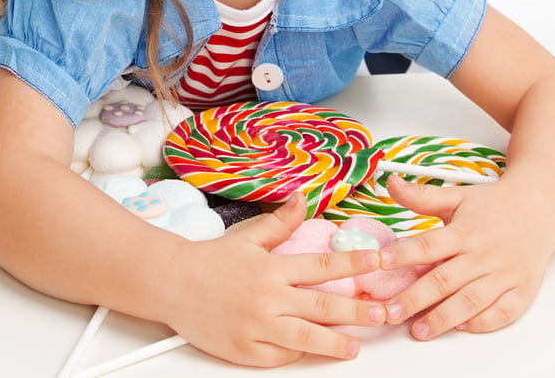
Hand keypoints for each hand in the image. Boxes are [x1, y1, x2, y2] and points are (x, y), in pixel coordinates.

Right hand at [161, 192, 385, 366]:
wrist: (172, 284)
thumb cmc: (211, 260)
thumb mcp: (248, 236)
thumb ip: (280, 222)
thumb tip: (302, 198)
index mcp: (272, 268)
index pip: (323, 266)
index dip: (354, 265)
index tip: (377, 263)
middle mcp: (268, 298)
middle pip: (323, 307)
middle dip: (357, 311)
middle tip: (382, 313)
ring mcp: (257, 328)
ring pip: (306, 338)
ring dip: (335, 342)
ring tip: (356, 345)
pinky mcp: (245, 351)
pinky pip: (279, 356)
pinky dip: (299, 354)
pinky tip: (314, 351)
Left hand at [379, 175, 553, 339]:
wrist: (538, 210)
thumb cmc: (494, 205)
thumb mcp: (457, 196)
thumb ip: (422, 196)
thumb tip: (391, 183)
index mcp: (465, 231)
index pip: (429, 245)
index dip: (404, 255)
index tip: (381, 264)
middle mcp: (483, 255)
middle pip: (444, 280)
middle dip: (415, 298)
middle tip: (390, 312)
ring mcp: (503, 275)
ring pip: (470, 302)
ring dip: (442, 318)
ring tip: (418, 329)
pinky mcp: (521, 292)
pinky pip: (500, 313)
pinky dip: (480, 322)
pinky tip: (459, 327)